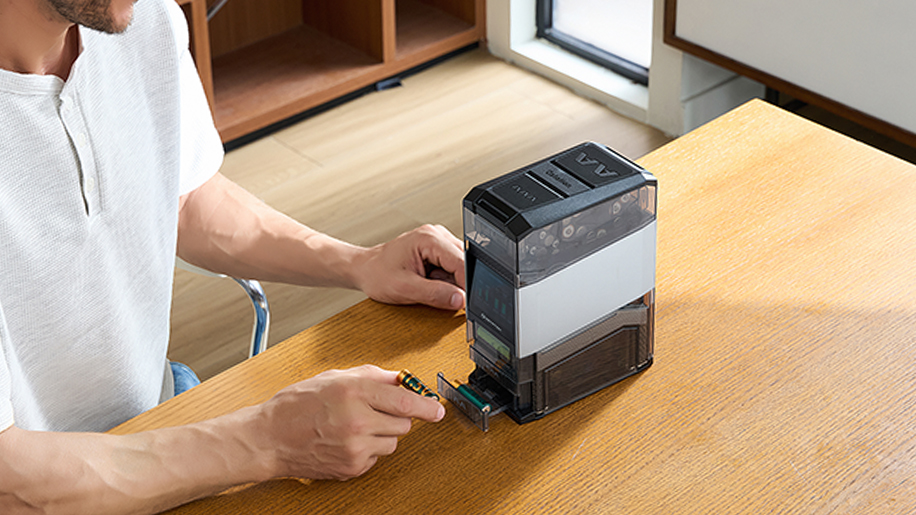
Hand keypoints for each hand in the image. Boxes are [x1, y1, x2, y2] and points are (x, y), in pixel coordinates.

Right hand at [258, 365, 444, 480]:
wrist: (269, 438)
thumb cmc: (296, 405)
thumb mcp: (334, 377)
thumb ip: (371, 376)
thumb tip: (400, 378)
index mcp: (354, 392)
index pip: (405, 400)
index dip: (426, 405)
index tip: (436, 408)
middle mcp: (357, 421)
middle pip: (404, 423)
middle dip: (396, 415)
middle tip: (377, 410)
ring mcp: (355, 447)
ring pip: (393, 442)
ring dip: (383, 433)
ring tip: (357, 424)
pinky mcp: (352, 467)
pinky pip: (376, 457)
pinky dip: (369, 449)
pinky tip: (348, 439)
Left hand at [353, 224, 465, 309]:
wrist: (364, 269)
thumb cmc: (377, 274)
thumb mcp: (405, 288)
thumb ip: (435, 294)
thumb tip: (460, 299)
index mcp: (429, 239)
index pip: (461, 262)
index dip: (465, 285)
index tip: (465, 303)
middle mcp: (436, 235)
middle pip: (463, 264)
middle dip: (455, 283)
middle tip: (435, 292)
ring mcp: (437, 241)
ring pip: (459, 267)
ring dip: (448, 282)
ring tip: (425, 284)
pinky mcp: (437, 250)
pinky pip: (451, 268)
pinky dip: (443, 280)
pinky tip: (427, 281)